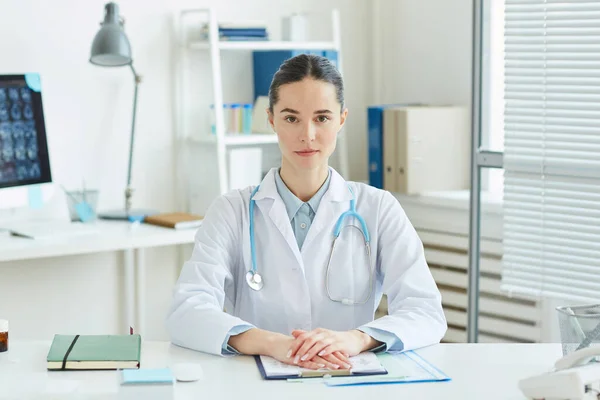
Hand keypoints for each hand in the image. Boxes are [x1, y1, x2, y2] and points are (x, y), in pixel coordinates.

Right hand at [227, 328, 349, 370]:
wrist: (277, 343)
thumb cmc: (291, 348)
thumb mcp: (306, 350)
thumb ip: (315, 352)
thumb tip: (325, 358)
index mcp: (315, 346)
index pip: (330, 351)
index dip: (340, 356)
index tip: (349, 362)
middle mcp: (312, 348)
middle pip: (328, 355)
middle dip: (340, 361)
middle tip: (349, 366)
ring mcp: (305, 353)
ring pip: (320, 358)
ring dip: (330, 363)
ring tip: (340, 367)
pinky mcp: (298, 357)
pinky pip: (307, 361)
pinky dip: (315, 364)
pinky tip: (322, 367)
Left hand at [288, 328, 378, 367]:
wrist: (353, 339)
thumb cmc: (335, 339)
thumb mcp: (320, 336)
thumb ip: (307, 335)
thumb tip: (293, 332)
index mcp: (317, 332)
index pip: (303, 337)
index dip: (295, 345)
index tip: (288, 354)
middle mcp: (323, 333)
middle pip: (309, 340)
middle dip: (300, 350)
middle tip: (294, 358)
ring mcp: (332, 338)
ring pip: (319, 344)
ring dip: (310, 351)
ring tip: (304, 358)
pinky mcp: (340, 344)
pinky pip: (332, 346)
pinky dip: (326, 350)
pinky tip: (321, 355)